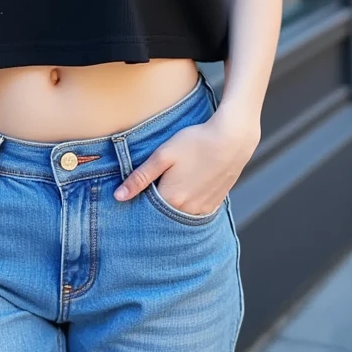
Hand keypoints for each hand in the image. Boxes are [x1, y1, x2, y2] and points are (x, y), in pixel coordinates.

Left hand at [113, 110, 259, 214]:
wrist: (232, 139)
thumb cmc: (196, 142)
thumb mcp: (163, 155)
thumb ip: (140, 177)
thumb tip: (118, 197)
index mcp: (171, 199)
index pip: (146, 209)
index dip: (138, 200)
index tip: (133, 193)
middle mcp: (187, 210)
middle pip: (163, 213)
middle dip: (154, 205)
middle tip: (153, 185)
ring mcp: (203, 209)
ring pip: (180, 213)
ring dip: (172, 204)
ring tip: (171, 183)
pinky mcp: (215, 203)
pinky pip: (195, 210)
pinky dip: (188, 203)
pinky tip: (187, 186)